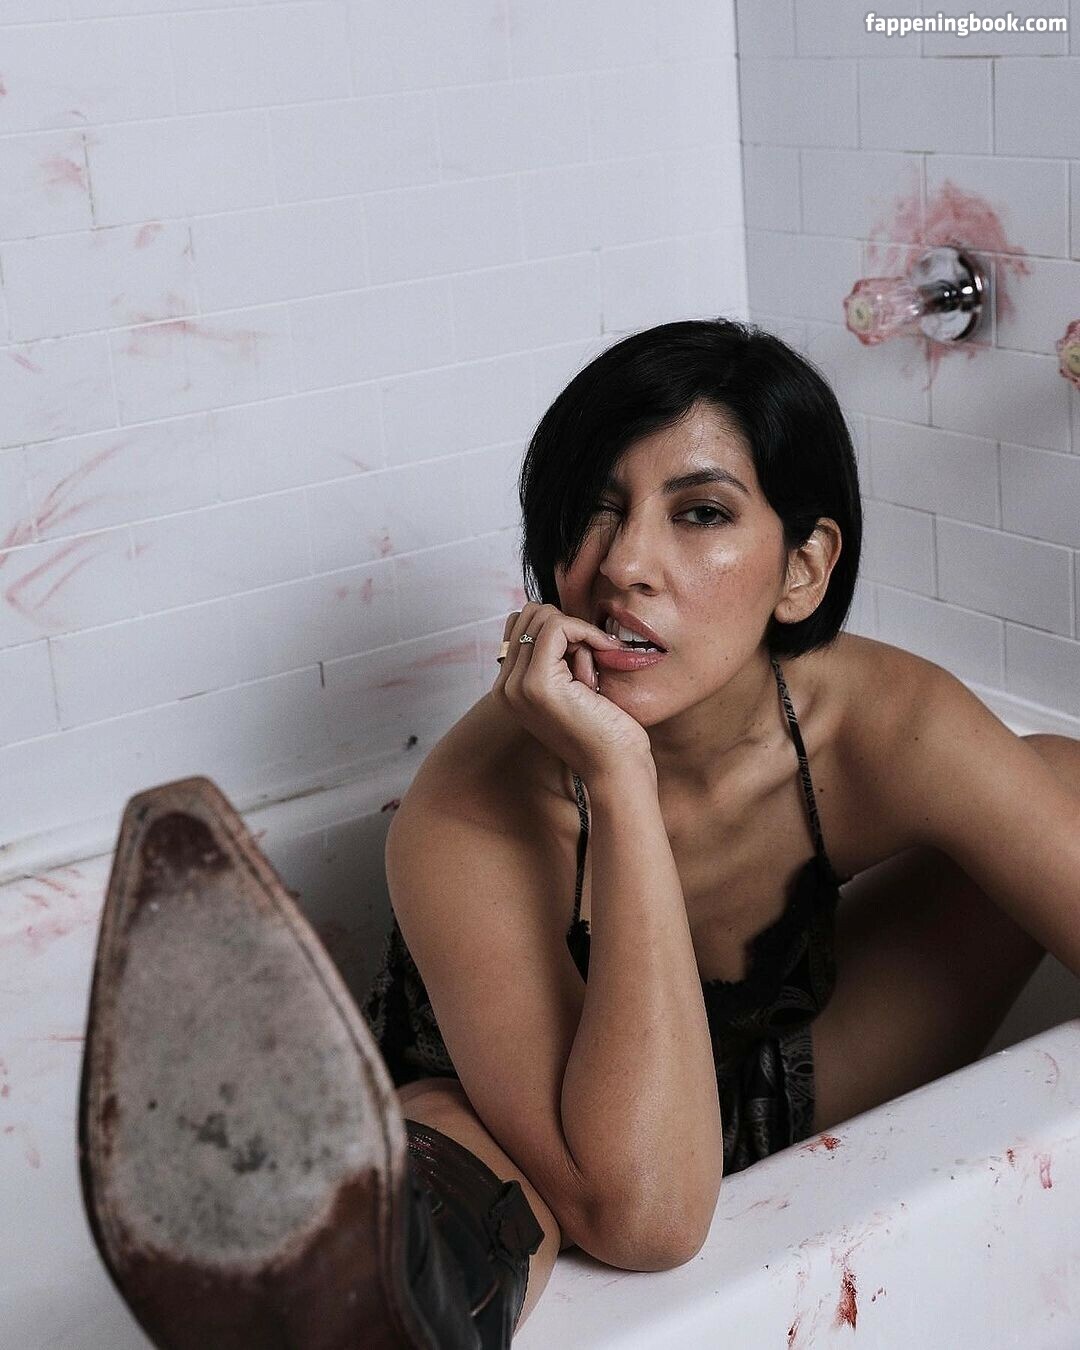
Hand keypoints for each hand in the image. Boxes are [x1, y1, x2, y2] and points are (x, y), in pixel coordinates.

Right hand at [493, 603, 653, 780]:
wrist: (616, 768)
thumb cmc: (605, 729)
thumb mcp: (574, 684)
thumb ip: (559, 656)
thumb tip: (557, 614)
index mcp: (509, 689)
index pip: (521, 625)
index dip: (560, 630)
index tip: (587, 654)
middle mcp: (504, 688)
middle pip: (528, 615)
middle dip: (567, 628)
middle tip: (593, 658)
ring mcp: (516, 686)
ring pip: (541, 616)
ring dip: (577, 632)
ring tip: (594, 666)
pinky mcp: (537, 683)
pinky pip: (557, 626)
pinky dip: (586, 631)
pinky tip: (604, 652)